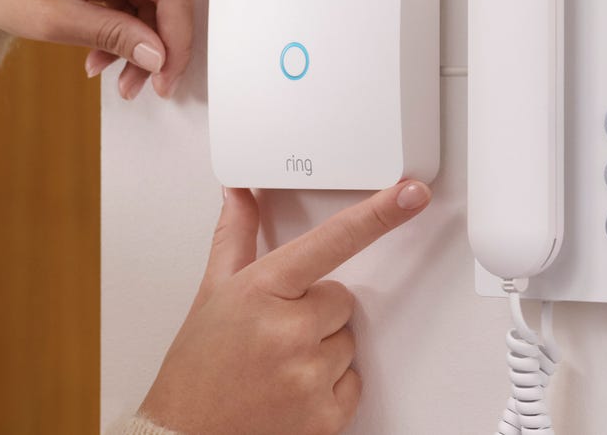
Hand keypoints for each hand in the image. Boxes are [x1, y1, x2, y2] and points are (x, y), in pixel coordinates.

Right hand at [139, 181, 432, 434]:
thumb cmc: (196, 369)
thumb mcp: (211, 293)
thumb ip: (235, 235)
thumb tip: (239, 193)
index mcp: (260, 290)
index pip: (331, 242)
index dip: (377, 215)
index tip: (410, 195)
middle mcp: (287, 329)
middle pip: (342, 298)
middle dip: (314, 311)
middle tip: (273, 332)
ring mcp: (309, 374)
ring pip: (347, 342)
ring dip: (321, 350)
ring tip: (276, 365)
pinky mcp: (326, 415)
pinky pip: (353, 382)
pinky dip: (329, 387)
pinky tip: (290, 390)